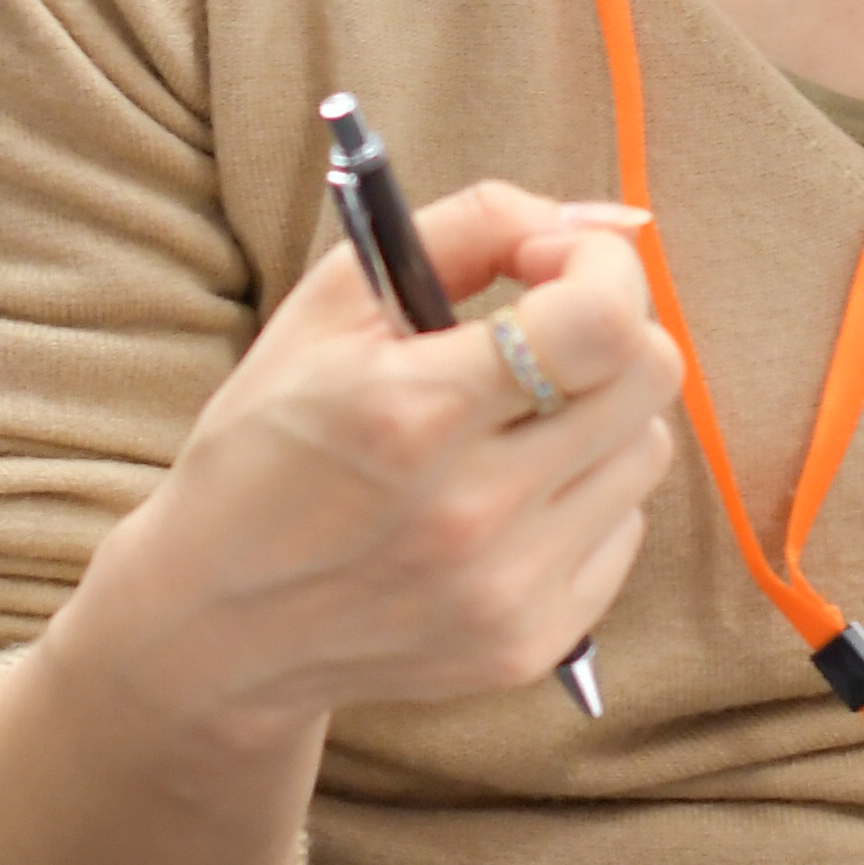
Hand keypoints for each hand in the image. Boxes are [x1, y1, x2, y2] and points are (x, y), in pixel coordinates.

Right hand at [0, 181, 686, 864]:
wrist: (214, 620)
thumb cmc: (267, 443)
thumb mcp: (330, 305)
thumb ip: (468, 228)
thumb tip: (594, 219)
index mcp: (412, 412)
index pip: (600, 321)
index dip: (604, 267)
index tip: (555, 261)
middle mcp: (471, 510)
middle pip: (648, 376)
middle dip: (610, 327)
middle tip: (545, 329)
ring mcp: (507, 588)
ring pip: (645, 450)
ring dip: (598, 414)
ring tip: (514, 421)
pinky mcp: (528, 645)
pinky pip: (622, 531)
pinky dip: (582, 496)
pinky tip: (506, 496)